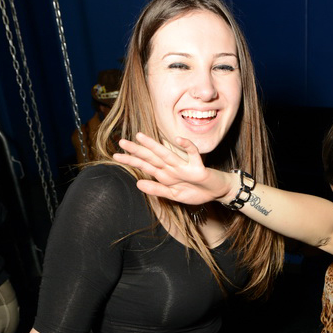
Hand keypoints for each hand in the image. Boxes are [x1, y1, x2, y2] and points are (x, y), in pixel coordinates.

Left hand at [113, 133, 233, 205]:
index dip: (132, 160)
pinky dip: (187, 146)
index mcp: (166, 175)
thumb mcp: (174, 195)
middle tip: (121, 142)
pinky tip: (178, 139)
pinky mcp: (199, 167)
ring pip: (167, 154)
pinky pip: (193, 154)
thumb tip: (137, 183)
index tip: (116, 155)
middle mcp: (173, 168)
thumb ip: (157, 190)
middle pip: (152, 158)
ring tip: (140, 137)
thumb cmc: (196, 191)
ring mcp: (185, 166)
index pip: (146, 166)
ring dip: (154, 146)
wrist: (217, 192)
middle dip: (138, 151)